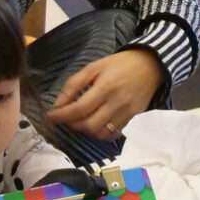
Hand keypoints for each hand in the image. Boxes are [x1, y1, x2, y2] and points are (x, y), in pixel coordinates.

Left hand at [47, 49, 162, 139]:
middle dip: (72, 124)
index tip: (49, 117)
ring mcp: (127, 113)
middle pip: (89, 125)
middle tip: (65, 117)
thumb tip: (58, 104)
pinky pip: (112, 134)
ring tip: (79, 121)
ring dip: (85, 131)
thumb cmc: (119, 64)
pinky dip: (99, 134)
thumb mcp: (94, 67)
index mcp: (106, 87)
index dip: (61, 116)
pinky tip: (94, 125)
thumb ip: (74, 84)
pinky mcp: (132, 119)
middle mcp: (117, 103)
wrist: (150, 66)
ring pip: (100, 133)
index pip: (79, 109)